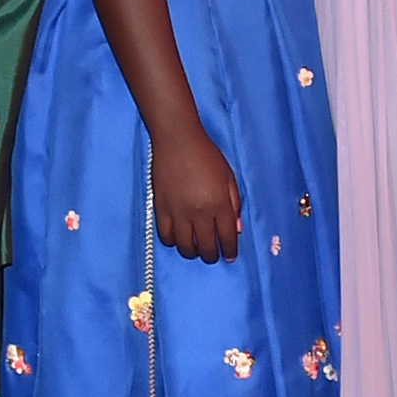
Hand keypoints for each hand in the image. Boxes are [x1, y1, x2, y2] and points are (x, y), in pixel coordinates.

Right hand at [153, 126, 241, 263]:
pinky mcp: (161, 209)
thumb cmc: (207, 155)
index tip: (229, 256)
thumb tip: (236, 229)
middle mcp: (200, 212)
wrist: (177, 140)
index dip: (230, 251)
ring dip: (192, 252)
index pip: (227, 237)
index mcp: (219, 203)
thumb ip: (234, 203)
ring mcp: (178, 213)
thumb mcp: (229, 177)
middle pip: (206, 247)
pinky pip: (166, 237)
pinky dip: (173, 242)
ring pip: (185, 247)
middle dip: (212, 255)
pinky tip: (178, 237)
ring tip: (195, 248)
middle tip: (212, 254)